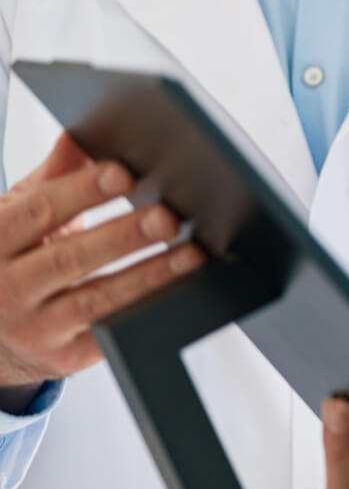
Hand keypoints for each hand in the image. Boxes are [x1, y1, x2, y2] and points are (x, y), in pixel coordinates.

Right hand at [0, 132, 205, 388]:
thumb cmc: (9, 259)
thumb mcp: (16, 215)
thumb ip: (53, 177)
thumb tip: (81, 131)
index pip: (39, 211)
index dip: (81, 191)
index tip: (123, 173)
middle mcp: (7, 287)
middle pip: (70, 259)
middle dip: (123, 236)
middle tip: (168, 216)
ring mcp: (34, 327)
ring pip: (96, 300)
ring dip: (149, 276)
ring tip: (191, 253)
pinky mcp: (63, 357)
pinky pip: (111, 334)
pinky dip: (147, 311)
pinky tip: (180, 292)